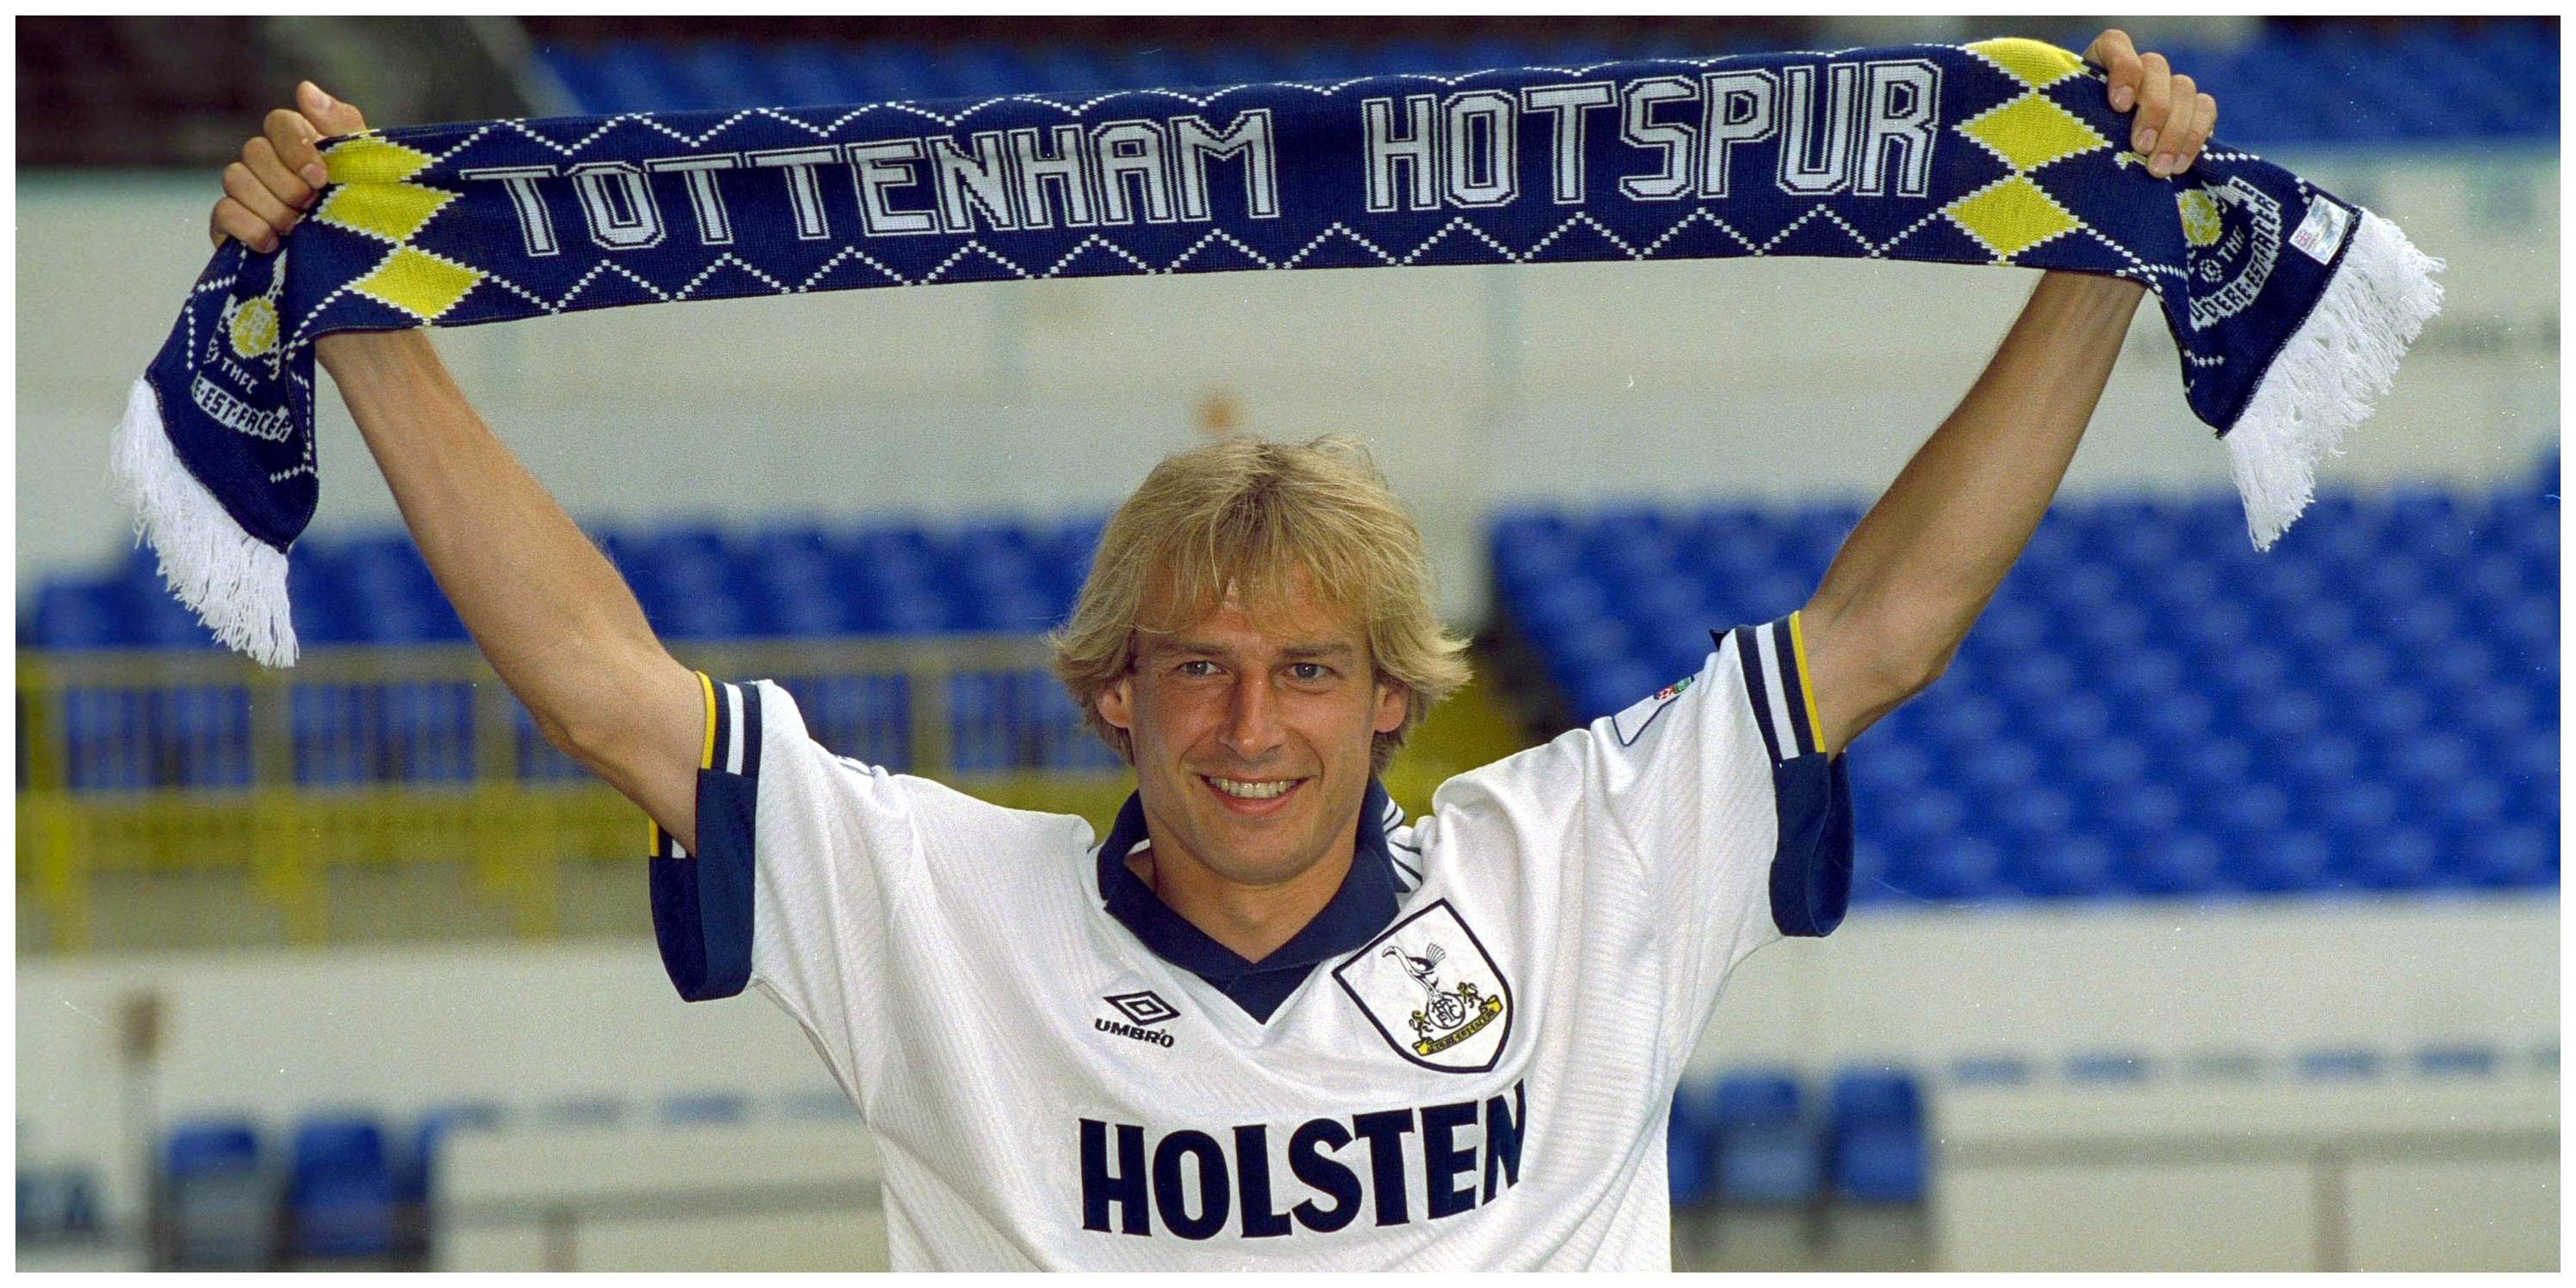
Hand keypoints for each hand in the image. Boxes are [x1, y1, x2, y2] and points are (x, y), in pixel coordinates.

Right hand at [208, 81, 369, 253]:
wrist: (359, 272)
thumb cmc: (368, 211)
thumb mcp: (366, 168)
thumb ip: (342, 125)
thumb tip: (304, 88)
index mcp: (301, 145)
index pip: (279, 122)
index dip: (296, 146)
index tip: (322, 177)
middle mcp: (268, 164)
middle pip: (254, 150)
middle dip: (286, 182)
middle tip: (312, 205)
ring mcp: (247, 194)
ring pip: (235, 178)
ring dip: (271, 206)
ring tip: (298, 228)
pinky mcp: (231, 227)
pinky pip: (222, 212)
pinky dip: (249, 227)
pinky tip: (275, 245)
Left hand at [2084, 29, 2217, 178]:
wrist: (2097, 173)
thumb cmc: (2073, 148)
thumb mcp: (2066, 133)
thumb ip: (2074, 122)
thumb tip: (2076, 136)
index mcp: (2103, 62)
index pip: (2116, 44)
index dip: (2123, 69)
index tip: (2119, 106)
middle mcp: (2139, 68)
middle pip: (2156, 68)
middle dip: (2152, 110)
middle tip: (2140, 147)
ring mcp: (2168, 86)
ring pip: (2184, 88)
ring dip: (2175, 130)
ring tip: (2158, 168)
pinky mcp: (2192, 108)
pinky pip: (2206, 109)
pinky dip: (2195, 136)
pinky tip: (2179, 166)